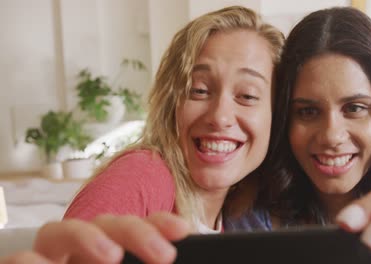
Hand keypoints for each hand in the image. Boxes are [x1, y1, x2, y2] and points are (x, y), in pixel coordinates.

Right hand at [0, 212, 189, 263]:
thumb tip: (169, 256)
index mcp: (107, 257)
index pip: (131, 230)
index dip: (157, 224)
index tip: (183, 230)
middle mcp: (78, 255)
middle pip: (103, 223)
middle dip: (134, 231)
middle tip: (164, 255)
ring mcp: (49, 261)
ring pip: (57, 231)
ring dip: (86, 236)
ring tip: (112, 257)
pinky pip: (18, 260)